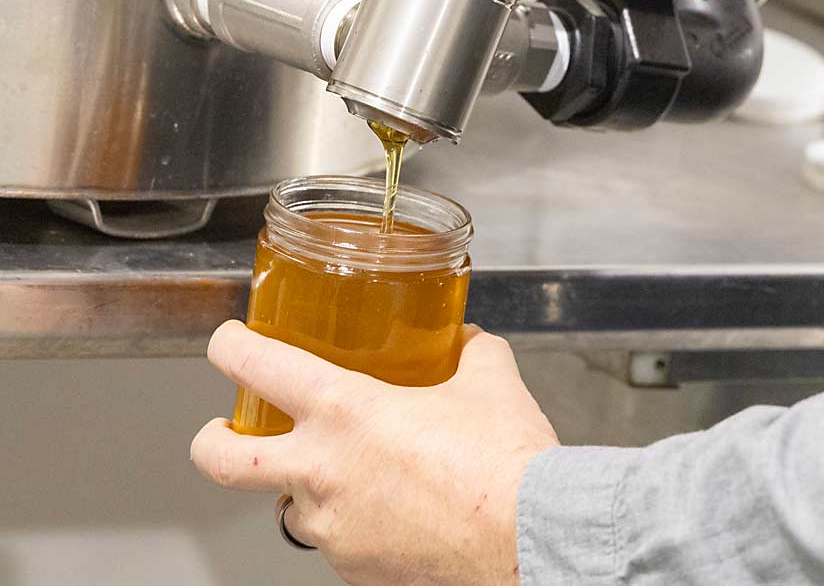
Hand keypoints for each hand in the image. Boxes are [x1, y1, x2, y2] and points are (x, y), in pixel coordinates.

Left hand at [190, 321, 558, 584]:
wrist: (531, 539)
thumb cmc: (507, 463)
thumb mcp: (491, 382)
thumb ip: (471, 352)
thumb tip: (467, 341)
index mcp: (346, 411)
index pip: (257, 366)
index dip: (229, 346)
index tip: (229, 341)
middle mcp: (324, 471)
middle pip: (224, 460)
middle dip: (211, 441)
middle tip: (221, 431)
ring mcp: (334, 528)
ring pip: (290, 507)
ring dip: (307, 488)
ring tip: (349, 476)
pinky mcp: (355, 570)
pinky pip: (336, 542)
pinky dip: (352, 523)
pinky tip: (393, 512)